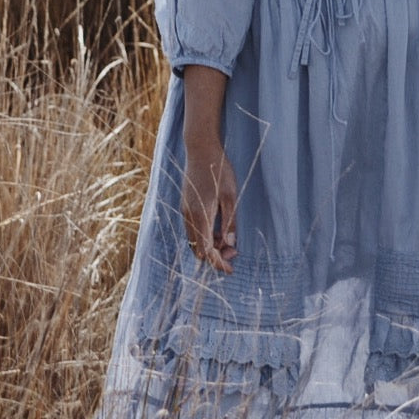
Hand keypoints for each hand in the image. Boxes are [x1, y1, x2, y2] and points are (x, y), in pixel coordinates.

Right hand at [181, 138, 237, 273]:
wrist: (200, 149)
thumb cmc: (219, 170)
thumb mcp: (231, 196)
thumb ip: (230, 222)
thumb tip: (230, 245)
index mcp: (200, 216)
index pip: (207, 250)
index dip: (218, 263)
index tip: (230, 269)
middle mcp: (189, 216)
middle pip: (198, 250)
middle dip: (215, 255)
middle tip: (233, 252)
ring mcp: (185, 211)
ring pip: (195, 241)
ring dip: (210, 245)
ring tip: (228, 239)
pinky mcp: (185, 206)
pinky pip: (192, 230)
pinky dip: (204, 236)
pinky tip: (218, 229)